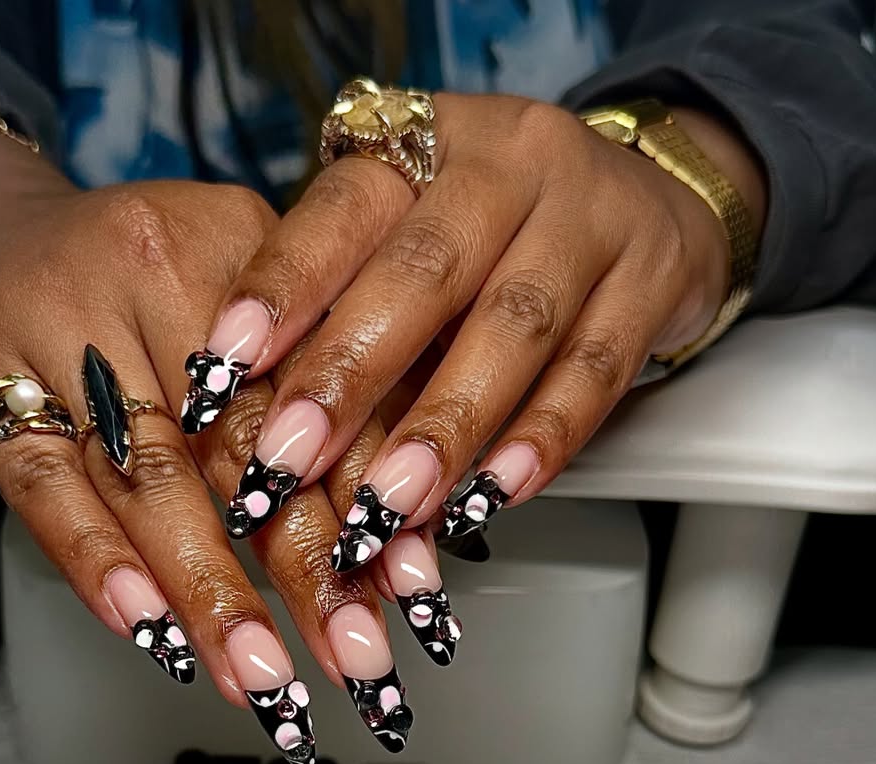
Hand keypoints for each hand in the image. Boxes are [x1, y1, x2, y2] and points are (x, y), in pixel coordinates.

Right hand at [0, 113, 422, 763]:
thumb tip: (400, 510)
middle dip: (308, 569)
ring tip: (258, 679)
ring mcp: (63, 322)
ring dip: (210, 592)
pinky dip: (98, 563)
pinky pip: (42, 480)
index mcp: (244, 247)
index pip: (319, 394)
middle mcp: (158, 274)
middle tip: (356, 661)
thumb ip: (313, 381)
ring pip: (149, 477)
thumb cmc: (130, 277)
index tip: (409, 592)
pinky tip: (148, 632)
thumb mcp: (235, 290)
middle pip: (242, 444)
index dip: (368, 500)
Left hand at [187, 94, 765, 561]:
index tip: (222, 369)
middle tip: (287, 462)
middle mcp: (511, 166)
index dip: (281, 291)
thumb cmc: (500, 228)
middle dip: (349, 377)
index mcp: (428, 145)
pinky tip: (489, 497)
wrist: (651, 193)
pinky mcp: (652, 283)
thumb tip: (261, 416)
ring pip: (513, 330)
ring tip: (385, 507)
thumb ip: (352, 302)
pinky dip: (538, 444)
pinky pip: (595, 374)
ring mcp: (592, 220)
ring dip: (442, 429)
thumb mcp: (417, 230)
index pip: (343, 212)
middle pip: (425, 272)